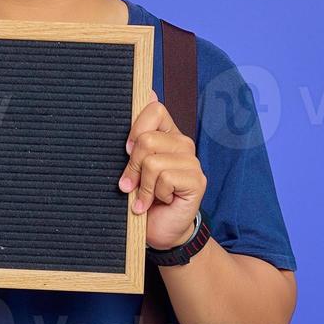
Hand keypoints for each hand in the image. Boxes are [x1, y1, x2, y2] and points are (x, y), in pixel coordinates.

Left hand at [118, 88, 206, 249]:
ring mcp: (191, 161)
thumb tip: (147, 92)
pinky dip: (154, 195)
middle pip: (147, 140)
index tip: (127, 151)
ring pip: (153, 161)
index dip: (135, 129)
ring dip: (142, 186)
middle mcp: (182, 143)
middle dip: (132, 167)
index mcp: (167, 133)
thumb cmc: (141, 197)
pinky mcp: (197, 180)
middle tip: (130, 185)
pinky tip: (159, 202)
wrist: (158, 231)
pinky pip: (164, 178)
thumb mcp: (132, 164)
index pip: (154, 109)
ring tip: (144, 197)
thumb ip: (137, 134)